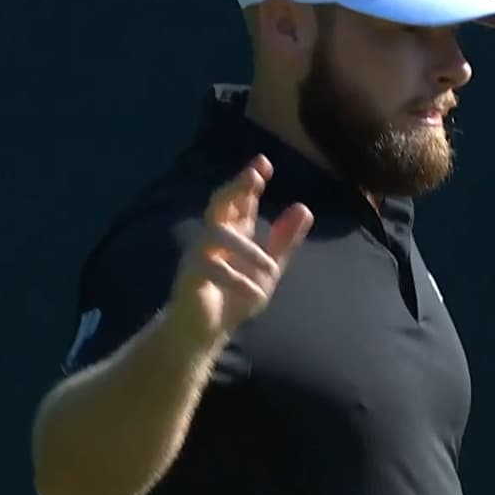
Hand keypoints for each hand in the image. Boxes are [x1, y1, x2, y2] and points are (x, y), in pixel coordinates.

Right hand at [167, 155, 313, 346]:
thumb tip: (304, 207)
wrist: (207, 331)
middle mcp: (214, 238)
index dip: (250, 180)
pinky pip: (210, 267)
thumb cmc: (235, 296)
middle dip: (236, 187)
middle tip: (254, 176)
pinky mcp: (190, 276)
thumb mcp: (268, 270)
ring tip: (270, 271)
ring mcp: (199, 255)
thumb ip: (284, 241)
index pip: (241, 199)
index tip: (263, 163)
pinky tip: (254, 292)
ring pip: (217, 235)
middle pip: (219, 203)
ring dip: (248, 250)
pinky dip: (236, 279)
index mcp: (235, 233)